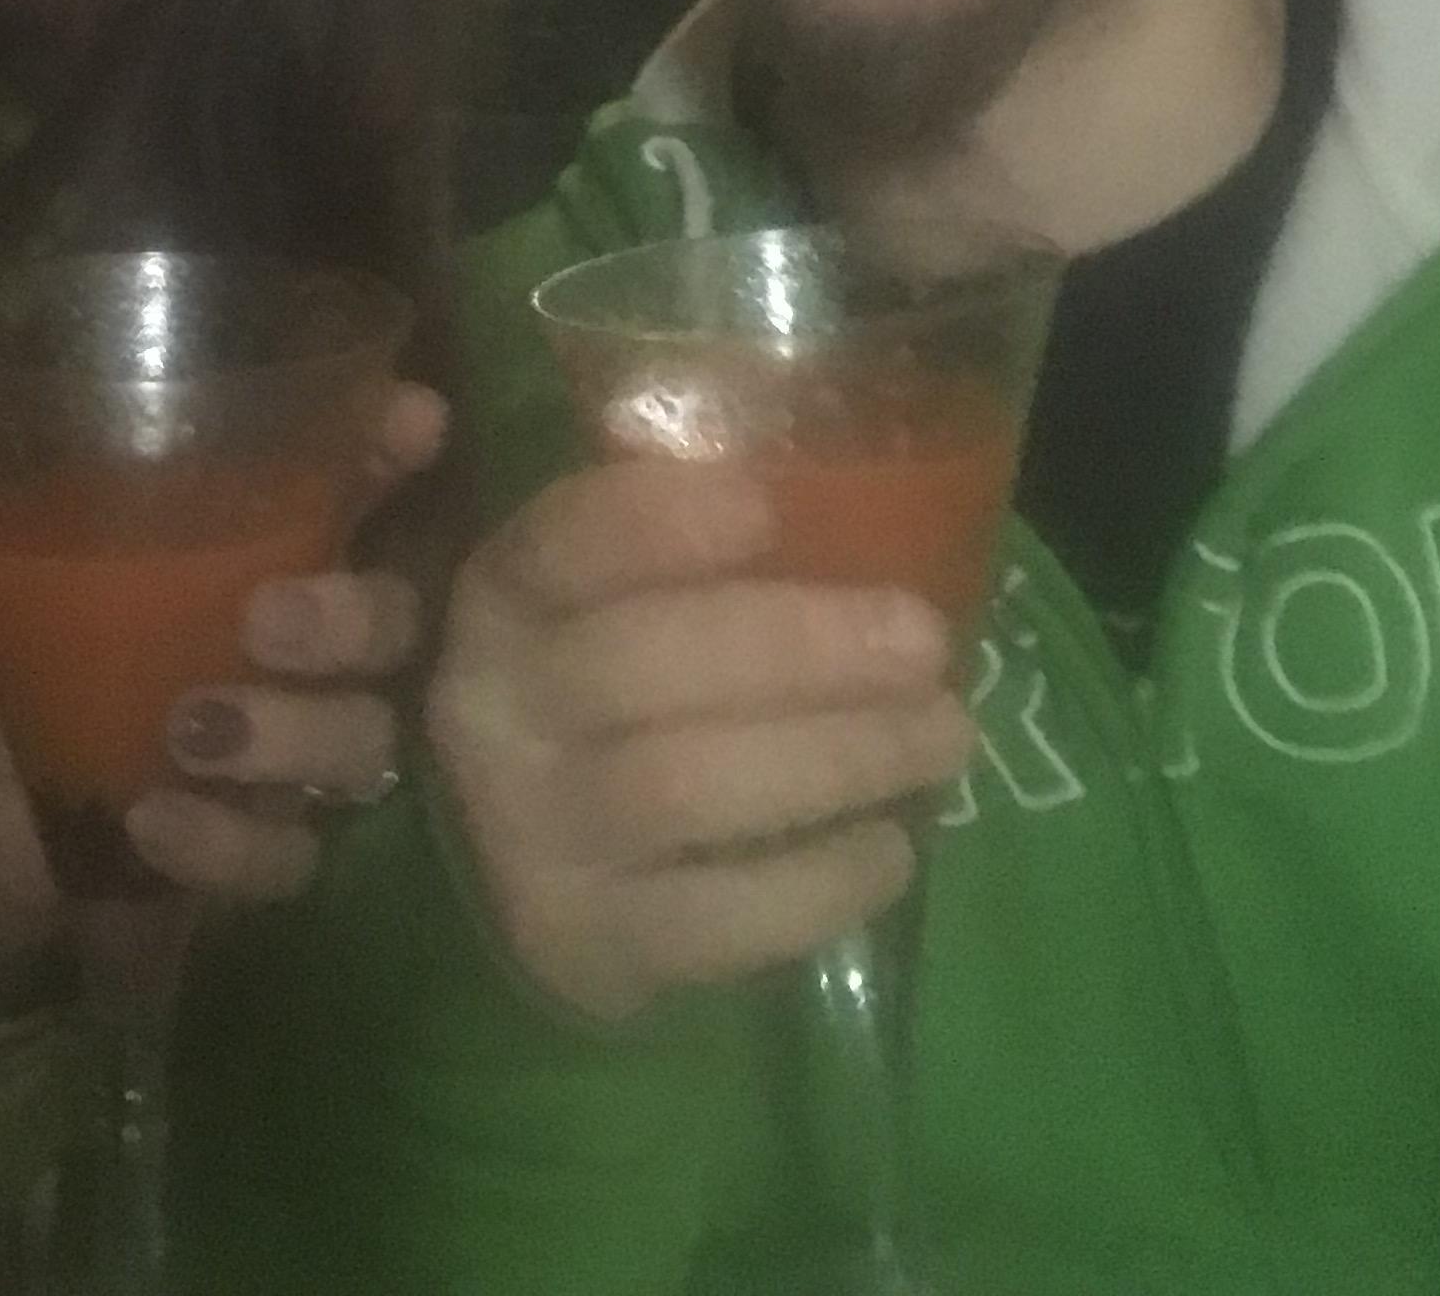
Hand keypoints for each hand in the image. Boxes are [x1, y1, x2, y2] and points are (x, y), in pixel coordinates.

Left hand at [0, 383, 445, 974]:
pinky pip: (285, 857)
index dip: (399, 444)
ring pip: (361, 741)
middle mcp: (302, 647)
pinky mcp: (265, 855)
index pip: (360, 479)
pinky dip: (223, 841)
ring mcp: (296, 758)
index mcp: (253, 550)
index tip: (414, 417)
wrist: (0, 843)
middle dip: (350, 613)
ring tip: (188, 730)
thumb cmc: (27, 675)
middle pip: (393, 619)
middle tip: (263, 617)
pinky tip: (150, 824)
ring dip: (287, 734)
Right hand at [425, 458, 974, 1023]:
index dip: (658, 521)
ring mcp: (533, 841)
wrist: (514, 870)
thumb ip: (682, 547)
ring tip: (944, 735)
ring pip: (684, 788)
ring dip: (835, 756)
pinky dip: (817, 884)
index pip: (561, 544)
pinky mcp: (588, 947)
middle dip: (802, 648)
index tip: (769, 505)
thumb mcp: (606, 599)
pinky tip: (892, 849)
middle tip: (927, 642)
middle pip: (643, 666)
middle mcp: (495, 717)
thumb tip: (831, 492)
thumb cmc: (599, 695)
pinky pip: (714, 918)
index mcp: (504, 602)